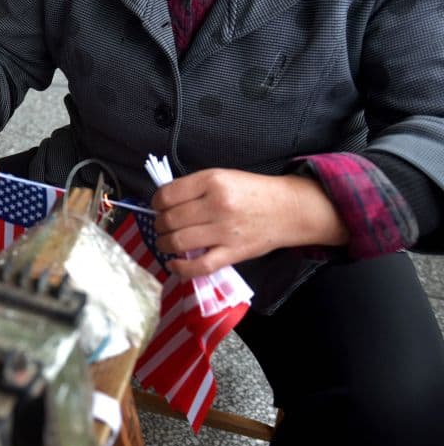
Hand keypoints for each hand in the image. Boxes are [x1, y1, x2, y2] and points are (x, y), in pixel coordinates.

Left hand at [151, 169, 347, 277]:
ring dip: (164, 244)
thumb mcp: (222, 176)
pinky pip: (199, 266)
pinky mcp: (233, 253)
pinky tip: (174, 264)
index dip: (156, 203)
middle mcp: (216, 205)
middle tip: (162, 226)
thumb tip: (163, 202)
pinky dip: (180, 268)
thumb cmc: (252, 191)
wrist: (289, 209)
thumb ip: (194, 187)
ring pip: (178, 242)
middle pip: (170, 220)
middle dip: (159, 225)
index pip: (167, 195)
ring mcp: (225, 231)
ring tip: (165, 243)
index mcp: (212, 181)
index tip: (158, 207)